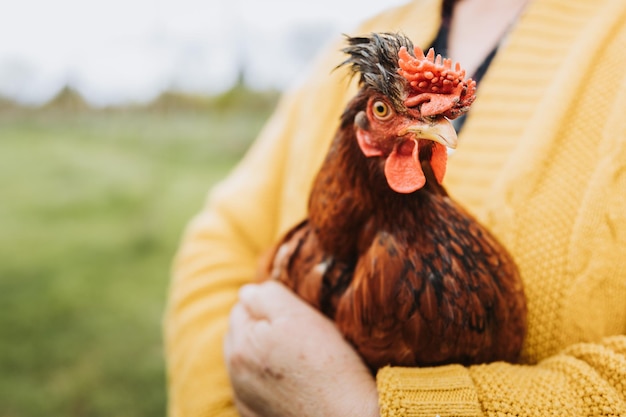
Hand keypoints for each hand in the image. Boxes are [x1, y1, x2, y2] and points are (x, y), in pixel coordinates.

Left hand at [224, 281, 379, 416]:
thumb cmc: (329, 366)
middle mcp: (235, 374)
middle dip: (260, 327)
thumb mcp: (300, 317)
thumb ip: (267, 296)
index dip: (270, 305)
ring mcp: (244, 399)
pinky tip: (293, 382)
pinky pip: (254, 387)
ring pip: (246, 360)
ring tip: (296, 359)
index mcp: (240, 344)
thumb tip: (248, 291)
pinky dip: (266, 380)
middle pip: (240, 332)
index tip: (295, 316)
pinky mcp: (254, 416)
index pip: (243, 305)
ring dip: (261, 352)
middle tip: (297, 335)